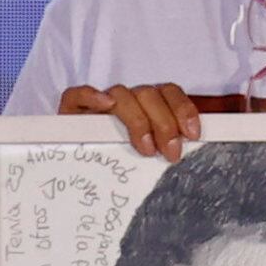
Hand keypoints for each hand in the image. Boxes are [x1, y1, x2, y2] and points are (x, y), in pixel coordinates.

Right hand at [59, 80, 202, 160]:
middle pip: (148, 94)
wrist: (78, 173)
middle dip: (164, 123)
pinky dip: (91, 95)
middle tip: (170, 154)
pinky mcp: (71, 110)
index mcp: (146, 105)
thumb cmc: (120, 164)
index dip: (183, 109)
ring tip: (145, 148)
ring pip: (120, 94)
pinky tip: (105, 105)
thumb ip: (168, 144)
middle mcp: (124, 100)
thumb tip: (194, 145)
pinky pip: (77, 94)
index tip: (192, 134)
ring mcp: (97, 104)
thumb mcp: (151, 154)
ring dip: (137, 119)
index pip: (168, 92)